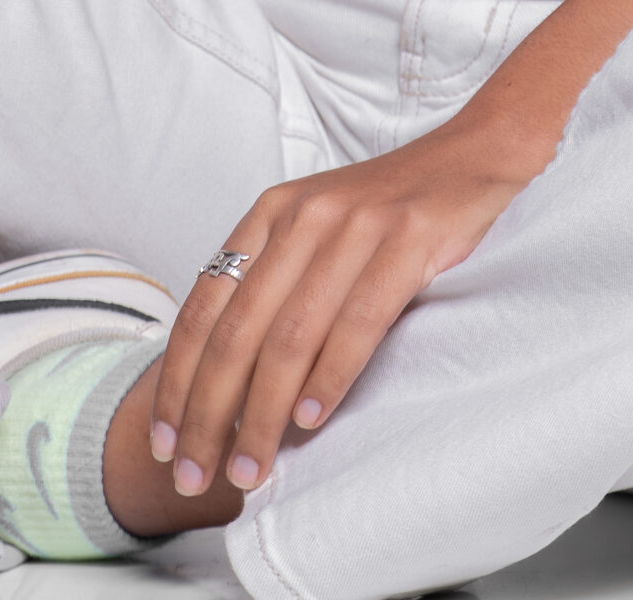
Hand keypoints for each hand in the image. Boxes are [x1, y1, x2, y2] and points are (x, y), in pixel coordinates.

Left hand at [148, 117, 538, 498]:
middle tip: (195, 475)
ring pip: (288, 337)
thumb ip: (274, 283)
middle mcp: (302, 217)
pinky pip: (356, 322)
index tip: (164, 440)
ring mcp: (353, 227)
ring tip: (252, 470)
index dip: (177, 380)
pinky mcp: (406, 241)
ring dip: (263, 416)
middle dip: (208, 415)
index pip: (203, 307)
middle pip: (236, 332)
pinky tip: (310, 422)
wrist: (469, 156)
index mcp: (271, 214)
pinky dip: (328, 378)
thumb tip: (226, 382)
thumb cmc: (388, 209)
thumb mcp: (315, 228)